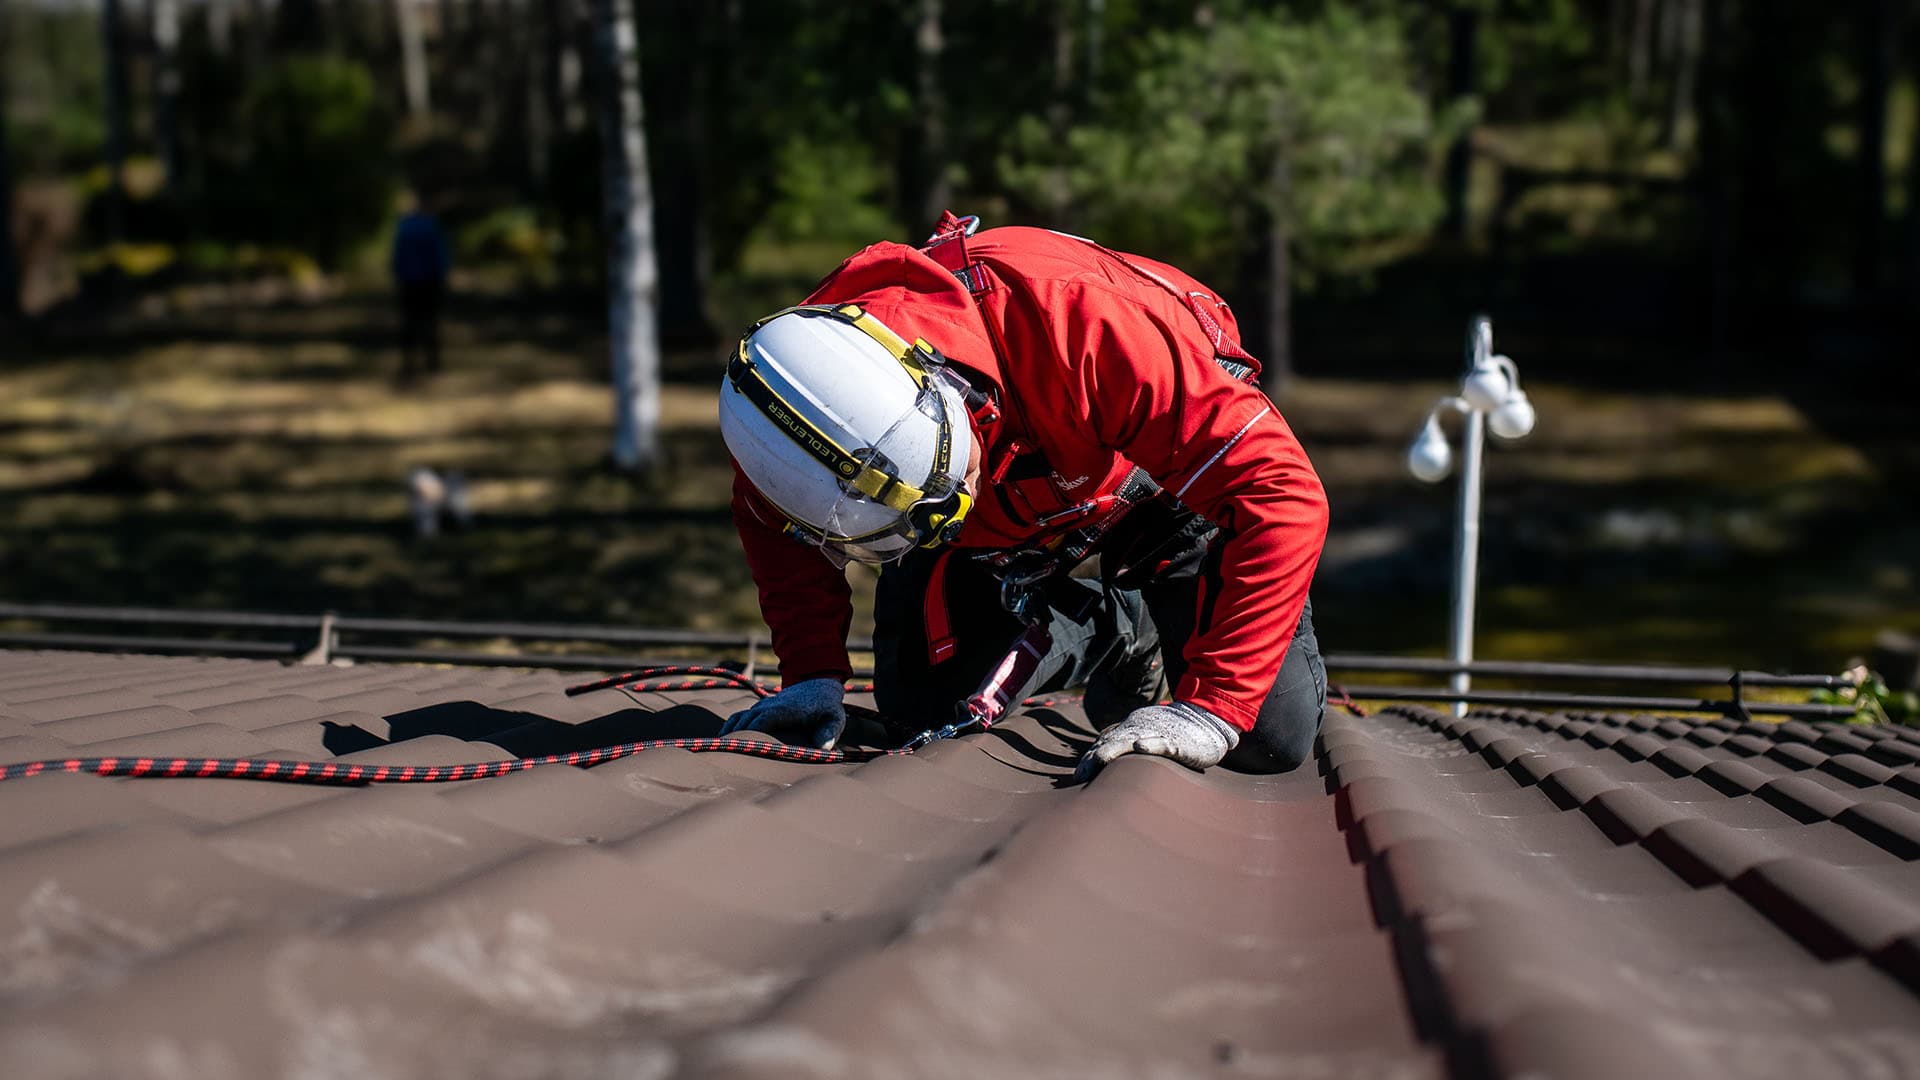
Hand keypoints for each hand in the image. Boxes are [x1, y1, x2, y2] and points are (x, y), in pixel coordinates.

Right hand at [719, 677, 846, 748]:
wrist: (818, 684)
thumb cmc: (827, 707)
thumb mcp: (835, 718)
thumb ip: (830, 732)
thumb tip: (824, 748)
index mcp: (785, 710)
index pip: (761, 721)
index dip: (749, 735)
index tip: (737, 751)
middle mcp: (769, 707)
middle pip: (744, 722)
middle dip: (733, 739)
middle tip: (720, 760)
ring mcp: (762, 707)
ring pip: (739, 719)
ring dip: (728, 734)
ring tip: (717, 755)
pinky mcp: (759, 710)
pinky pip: (739, 718)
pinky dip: (730, 729)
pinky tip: (723, 744)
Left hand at [1075, 701, 1238, 780]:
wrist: (1206, 720)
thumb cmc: (1174, 733)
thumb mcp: (1145, 735)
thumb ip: (1126, 743)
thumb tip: (1101, 759)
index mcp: (1131, 728)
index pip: (1105, 743)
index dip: (1090, 757)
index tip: (1078, 775)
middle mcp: (1140, 729)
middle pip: (1112, 742)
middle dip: (1094, 758)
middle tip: (1080, 775)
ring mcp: (1157, 733)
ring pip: (1132, 740)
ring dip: (1114, 750)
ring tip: (1099, 760)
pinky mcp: (1177, 740)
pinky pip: (1162, 742)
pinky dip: (1151, 744)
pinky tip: (1140, 748)